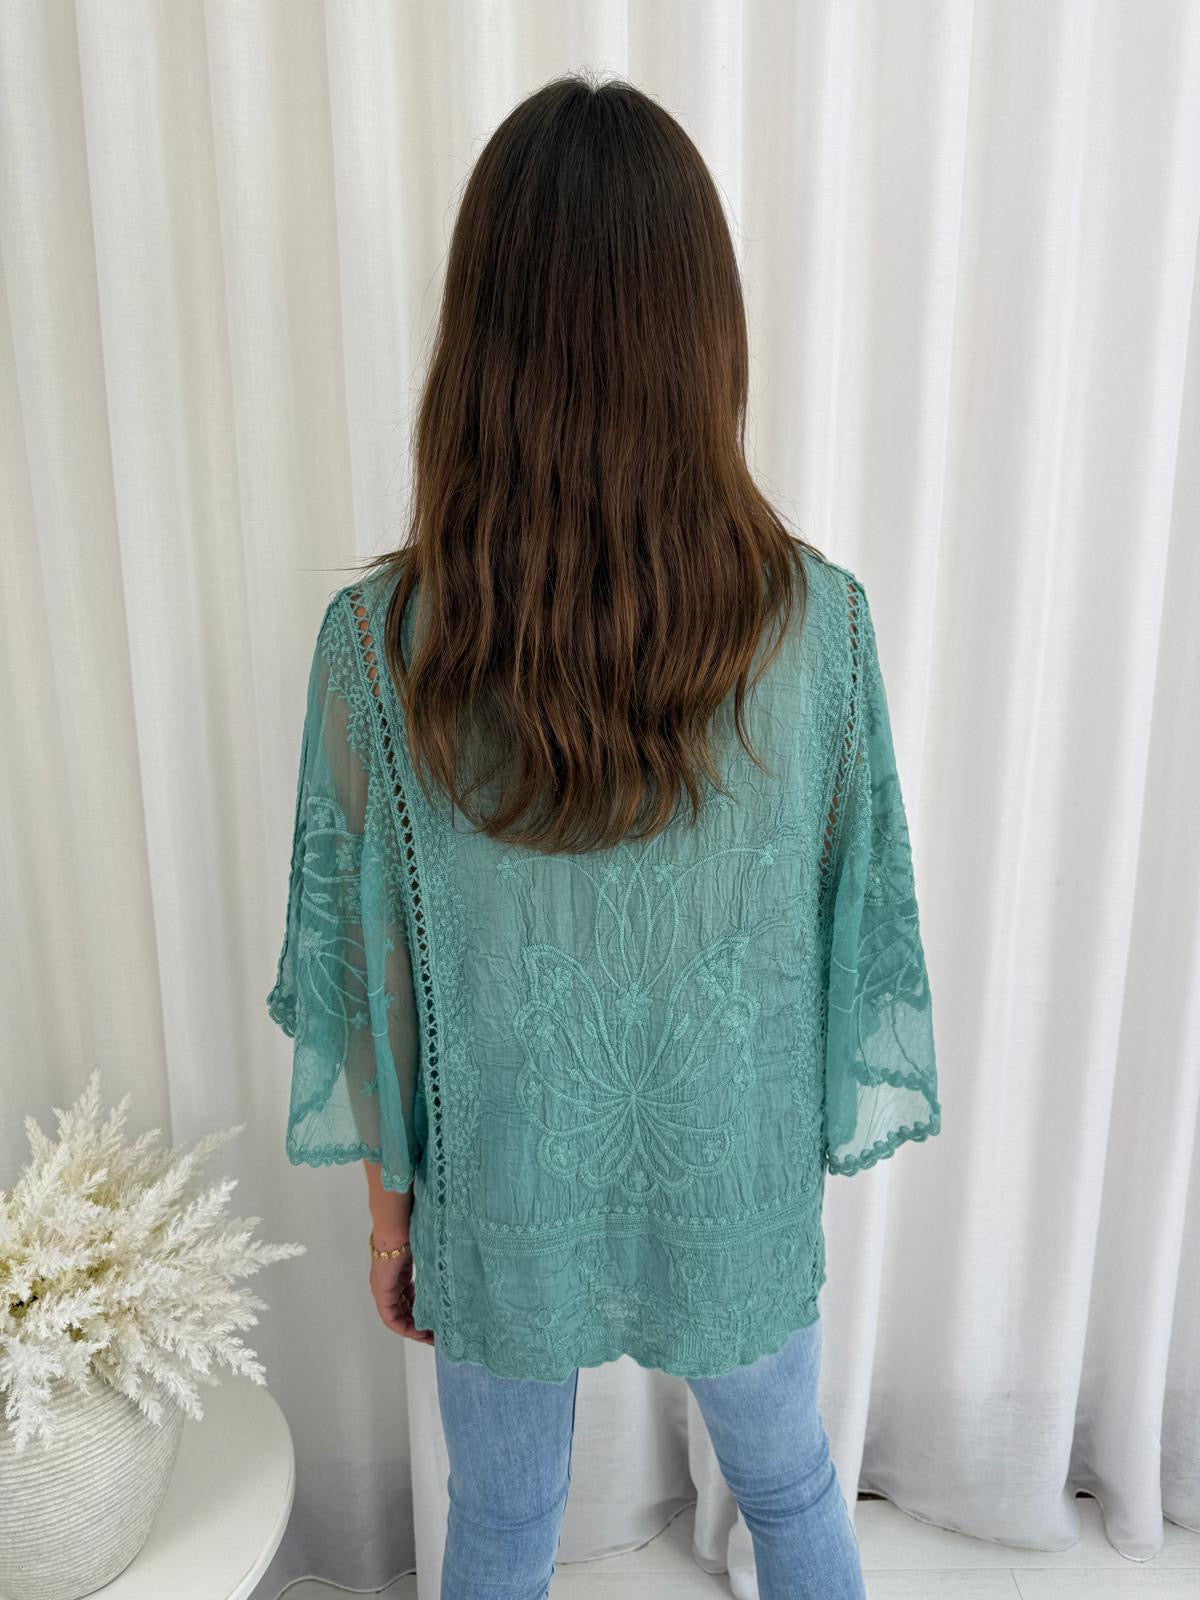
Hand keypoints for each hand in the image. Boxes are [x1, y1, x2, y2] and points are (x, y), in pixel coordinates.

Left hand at [364, 1163, 433, 1344]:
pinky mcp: (382, 1292)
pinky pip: (391, 1317)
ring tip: (431, 1338)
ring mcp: (384, 1288)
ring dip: (414, 1329)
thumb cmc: (413, 1232)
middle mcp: (390, 1283)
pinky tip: (419, 1331)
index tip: (438, 1322)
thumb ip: (436, 1268)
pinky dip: (404, 1326)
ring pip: (398, 1317)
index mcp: (399, 1273)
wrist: (398, 1226)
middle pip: (405, 1311)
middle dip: (421, 1325)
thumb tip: (456, 1271)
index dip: (424, 1313)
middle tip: (437, 1335)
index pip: (411, 1299)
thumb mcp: (429, 1255)